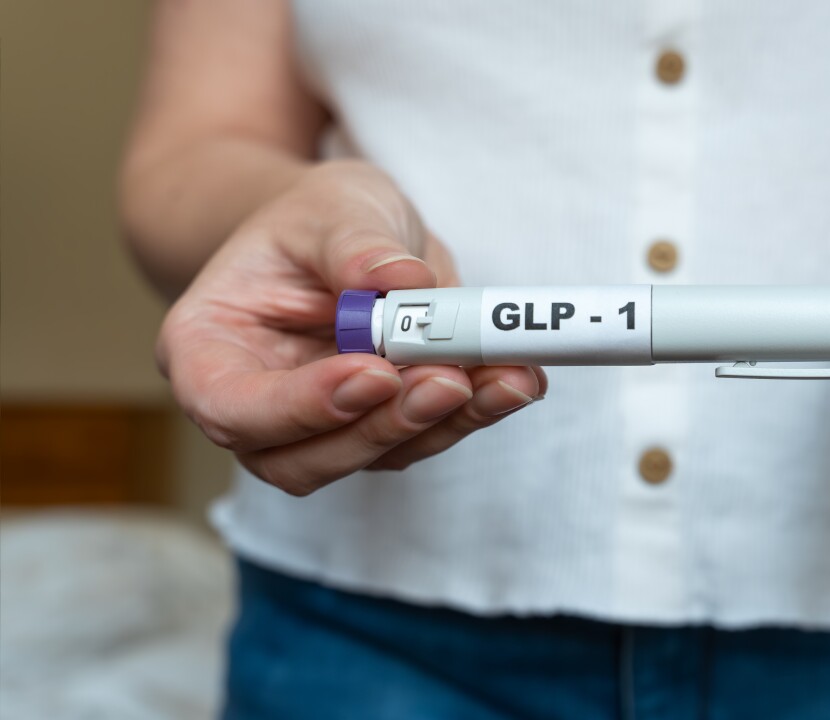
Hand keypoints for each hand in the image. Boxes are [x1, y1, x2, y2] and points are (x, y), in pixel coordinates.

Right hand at [157, 161, 545, 495]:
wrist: (339, 233)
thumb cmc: (313, 220)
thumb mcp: (329, 206)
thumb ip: (354, 244)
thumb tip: (401, 283)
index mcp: (206, 350)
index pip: (231, 406)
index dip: (302, 405)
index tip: (375, 372)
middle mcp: (254, 406)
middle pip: (304, 457)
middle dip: (385, 426)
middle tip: (452, 381)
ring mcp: (319, 428)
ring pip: (375, 456)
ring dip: (446, 424)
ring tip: (508, 379)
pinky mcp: (380, 427)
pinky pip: (424, 435)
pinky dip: (474, 411)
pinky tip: (516, 379)